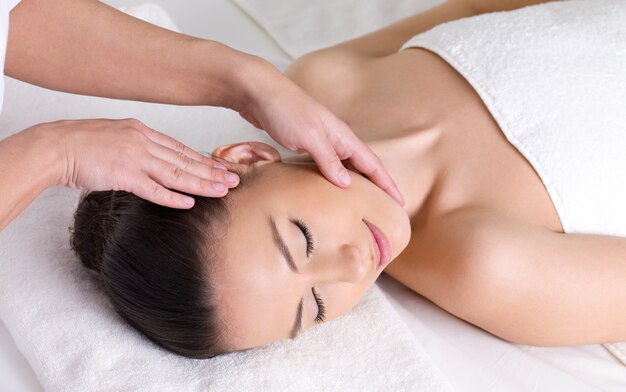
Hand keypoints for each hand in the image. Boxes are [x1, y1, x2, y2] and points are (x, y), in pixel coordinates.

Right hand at [47, 118, 238, 207]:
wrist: (55, 146)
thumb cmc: (81, 143)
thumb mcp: (117, 137)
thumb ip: (138, 146)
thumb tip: (155, 158)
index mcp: (142, 132)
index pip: (181, 149)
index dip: (203, 160)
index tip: (221, 169)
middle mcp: (143, 143)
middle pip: (185, 161)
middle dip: (212, 172)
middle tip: (235, 181)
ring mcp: (135, 159)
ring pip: (176, 174)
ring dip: (202, 184)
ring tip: (222, 192)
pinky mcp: (123, 175)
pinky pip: (153, 189)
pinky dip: (173, 197)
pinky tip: (189, 203)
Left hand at [237, 63, 403, 204]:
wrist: (258, 92)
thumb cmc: (285, 110)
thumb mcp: (309, 136)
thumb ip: (328, 160)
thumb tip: (347, 184)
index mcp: (343, 137)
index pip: (372, 164)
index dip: (387, 184)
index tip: (399, 203)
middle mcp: (336, 140)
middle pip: (363, 168)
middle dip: (376, 188)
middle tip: (383, 212)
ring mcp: (321, 142)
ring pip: (345, 168)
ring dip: (355, 185)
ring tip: (361, 205)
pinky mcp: (305, 145)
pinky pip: (327, 167)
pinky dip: (333, 180)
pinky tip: (328, 190)